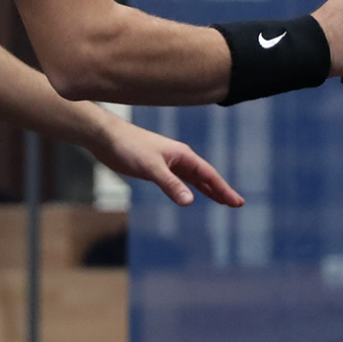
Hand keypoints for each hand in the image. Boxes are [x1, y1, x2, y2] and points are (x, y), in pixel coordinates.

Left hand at [88, 112, 243, 206]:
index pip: (209, 175)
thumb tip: (190, 202)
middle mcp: (178, 158)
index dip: (224, 189)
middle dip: (220, 190)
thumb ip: (170, 184)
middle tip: (236, 203)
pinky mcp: (155, 168)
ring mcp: (167, 162)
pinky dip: (188, 188)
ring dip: (207, 189)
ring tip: (221, 201)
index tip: (237, 202)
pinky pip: (178, 180)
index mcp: (182, 155)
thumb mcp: (151, 167)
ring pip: (192, 179)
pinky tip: (190, 194)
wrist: (105, 137)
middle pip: (205, 177)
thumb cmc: (128, 147)